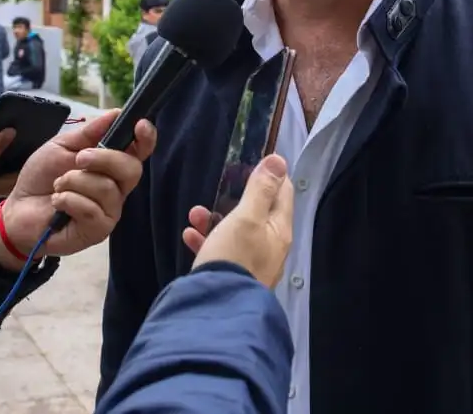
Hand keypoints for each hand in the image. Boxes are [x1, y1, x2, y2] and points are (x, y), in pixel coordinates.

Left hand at [0, 109, 156, 270]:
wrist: (17, 209)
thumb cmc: (41, 177)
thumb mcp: (61, 146)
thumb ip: (88, 132)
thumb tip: (116, 112)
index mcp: (112, 164)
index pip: (140, 151)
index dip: (146, 138)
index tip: (140, 125)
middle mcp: (117, 188)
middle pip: (132, 169)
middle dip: (104, 159)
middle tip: (78, 159)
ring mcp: (110, 211)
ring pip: (108, 189)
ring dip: (75, 182)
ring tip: (58, 186)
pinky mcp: (98, 231)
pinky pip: (92, 210)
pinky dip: (69, 200)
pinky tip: (58, 203)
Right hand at [184, 154, 293, 287]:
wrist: (218, 310)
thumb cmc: (234, 257)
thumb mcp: (247, 217)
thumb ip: (261, 190)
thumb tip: (279, 161)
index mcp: (279, 230)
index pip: (283, 193)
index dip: (271, 175)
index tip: (253, 161)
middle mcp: (271, 247)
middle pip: (258, 213)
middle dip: (237, 196)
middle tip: (220, 185)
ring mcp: (252, 264)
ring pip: (236, 231)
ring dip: (216, 218)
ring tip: (195, 213)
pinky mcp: (233, 276)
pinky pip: (221, 251)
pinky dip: (207, 241)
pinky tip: (189, 236)